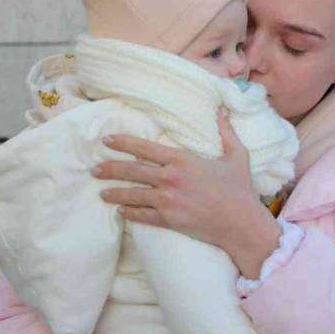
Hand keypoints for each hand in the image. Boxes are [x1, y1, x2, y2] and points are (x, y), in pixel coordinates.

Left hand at [95, 109, 281, 277]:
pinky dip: (128, 212)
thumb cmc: (239, 189)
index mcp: (183, 160)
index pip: (145, 148)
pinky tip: (120, 211)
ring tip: (101, 192)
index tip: (107, 140)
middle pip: (132, 170)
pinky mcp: (167, 220)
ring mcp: (167, 200)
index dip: (124, 143)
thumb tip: (221, 111)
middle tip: (94, 168)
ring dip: (113, 192)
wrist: (240, 223)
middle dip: (110, 168)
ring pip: (131, 194)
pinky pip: (141, 215)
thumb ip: (226, 132)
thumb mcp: (236, 156)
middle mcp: (170, 178)